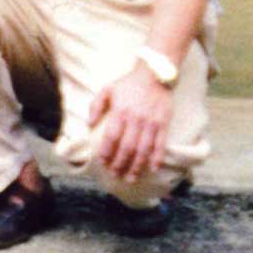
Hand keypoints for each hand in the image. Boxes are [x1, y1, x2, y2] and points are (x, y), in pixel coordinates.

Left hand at [90, 63, 174, 183]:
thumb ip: (96, 106)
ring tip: (131, 177)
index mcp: (120, 111)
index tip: (103, 162)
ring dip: (137, 166)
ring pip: (143, 150)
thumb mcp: (107, 89)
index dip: (107, 151)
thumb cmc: (129, 84)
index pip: (112, 137)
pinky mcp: (163, 124)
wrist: (154, 75)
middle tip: (115, 175)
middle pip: (127, 147)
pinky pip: (160, 145)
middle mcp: (136, 119)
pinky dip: (156, 158)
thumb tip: (89, 124)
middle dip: (120, 163)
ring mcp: (151, 123)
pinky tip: (152, 169)